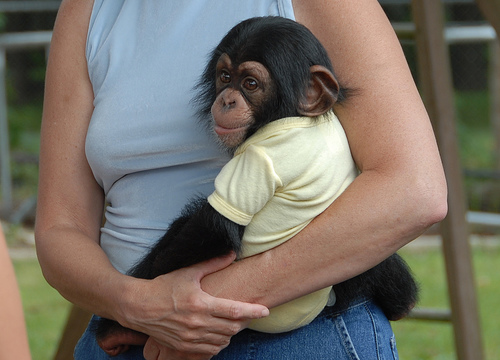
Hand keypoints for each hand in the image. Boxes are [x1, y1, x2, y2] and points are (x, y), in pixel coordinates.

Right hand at [121, 253, 267, 356]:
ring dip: (231, 333)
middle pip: (231, 328)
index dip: (253, 311)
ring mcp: (190, 338)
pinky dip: (218, 343)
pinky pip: (209, 350)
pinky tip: (218, 335)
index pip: (234, 310)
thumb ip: (212, 264)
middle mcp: (197, 323)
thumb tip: (232, 253)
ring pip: (222, 341)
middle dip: (243, 323)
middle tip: (247, 315)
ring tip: (232, 323)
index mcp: (200, 304)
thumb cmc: (163, 287)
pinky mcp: (183, 347)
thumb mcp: (188, 273)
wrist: (138, 307)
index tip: (265, 311)